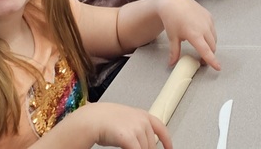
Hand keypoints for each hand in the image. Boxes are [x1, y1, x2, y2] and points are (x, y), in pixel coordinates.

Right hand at [57, 102, 171, 148]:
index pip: (161, 128)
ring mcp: (136, 128)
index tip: (169, 148)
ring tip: (129, 148)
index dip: (167, 140)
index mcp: (143, 115)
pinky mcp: (129, 137)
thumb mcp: (126, 120)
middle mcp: (142, 120)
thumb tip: (144, 141)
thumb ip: (136, 127)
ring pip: (145, 148)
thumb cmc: (104, 120)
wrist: (91, 119)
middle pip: (151, 143)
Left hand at [155, 0, 219, 70]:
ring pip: (214, 38)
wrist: (175, 2)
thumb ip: (174, 51)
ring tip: (201, 47)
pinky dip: (210, 35)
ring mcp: (208, 21)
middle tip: (201, 60)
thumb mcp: (172, 37)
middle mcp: (204, 29)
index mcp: (195, 35)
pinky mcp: (209, 16)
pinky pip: (213, 30)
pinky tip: (202, 34)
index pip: (206, 51)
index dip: (212, 61)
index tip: (218, 68)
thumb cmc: (172, 20)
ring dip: (210, 45)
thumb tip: (171, 64)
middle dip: (209, 55)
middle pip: (212, 47)